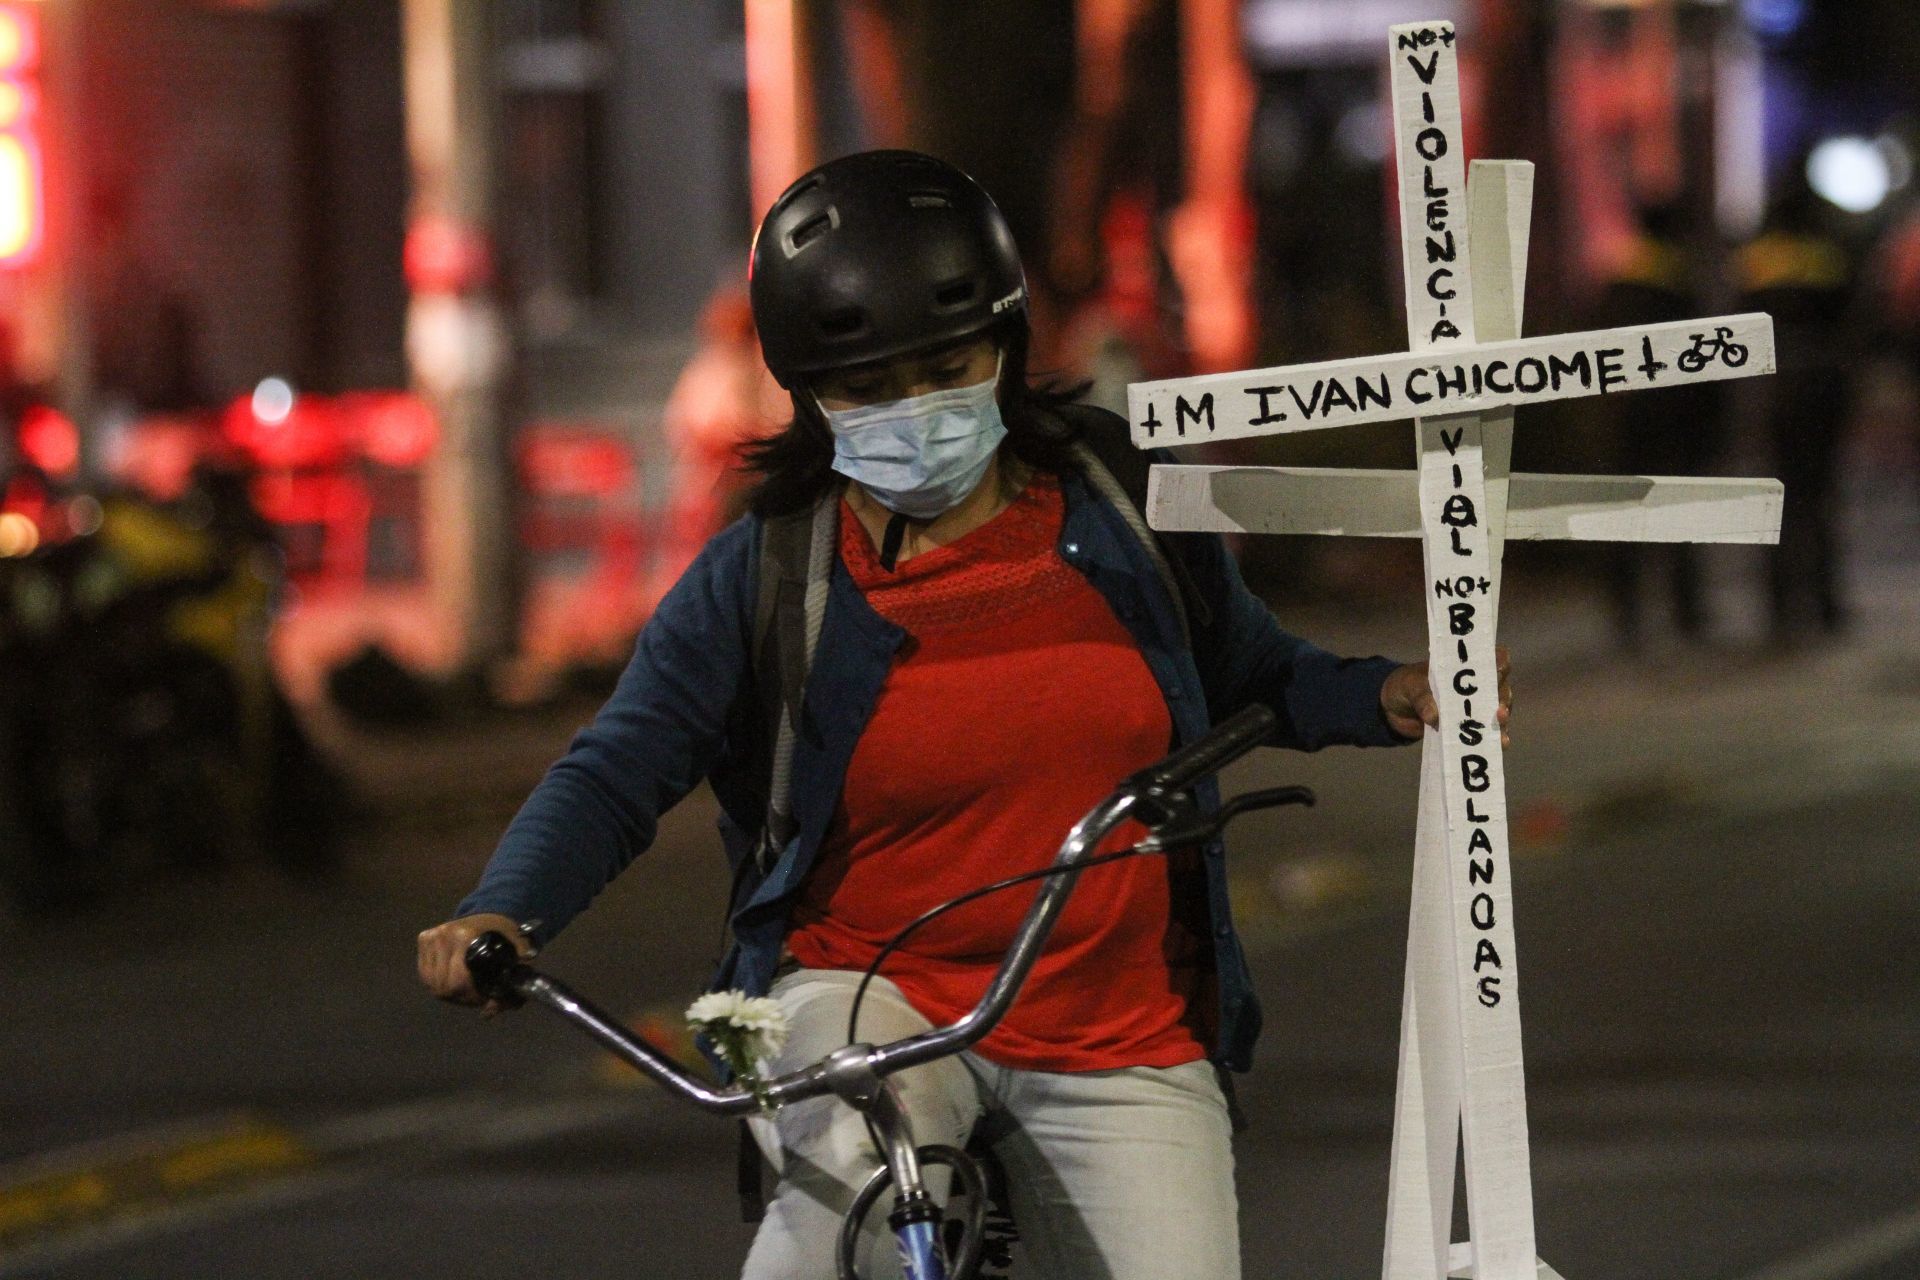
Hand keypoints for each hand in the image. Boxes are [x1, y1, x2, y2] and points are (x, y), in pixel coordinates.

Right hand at [416, 912, 531, 1014]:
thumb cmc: (506, 935)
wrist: (492, 912)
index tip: (484, 1000)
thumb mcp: (518, 952)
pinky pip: (424, 973)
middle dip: (461, 998)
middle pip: (443, 985)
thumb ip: (512, 983)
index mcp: (465, 937)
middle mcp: (444, 935)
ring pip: (431, 982)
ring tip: (466, 990)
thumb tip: (489, 1014)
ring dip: (448, 993)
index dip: (470, 997)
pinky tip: (452, 980)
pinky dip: (436, 982)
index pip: (457, 981)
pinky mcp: (425, 938)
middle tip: (477, 997)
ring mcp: (432, 936)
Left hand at [1381, 647, 1512, 746]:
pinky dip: (1495, 738)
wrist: (1394, 711)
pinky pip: (1487, 733)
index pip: (1490, 659)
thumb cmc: (1406, 686)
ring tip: (1499, 725)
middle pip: (1500, 688)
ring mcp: (1474, 708)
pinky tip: (1500, 743)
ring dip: (1502, 720)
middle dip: (1502, 698)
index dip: (1499, 663)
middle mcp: (1475, 686)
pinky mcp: (1469, 728)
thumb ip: (1422, 698)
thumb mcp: (1410, 687)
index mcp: (1463, 668)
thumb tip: (1434, 717)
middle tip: (1498, 709)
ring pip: (1498, 712)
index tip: (1498, 671)